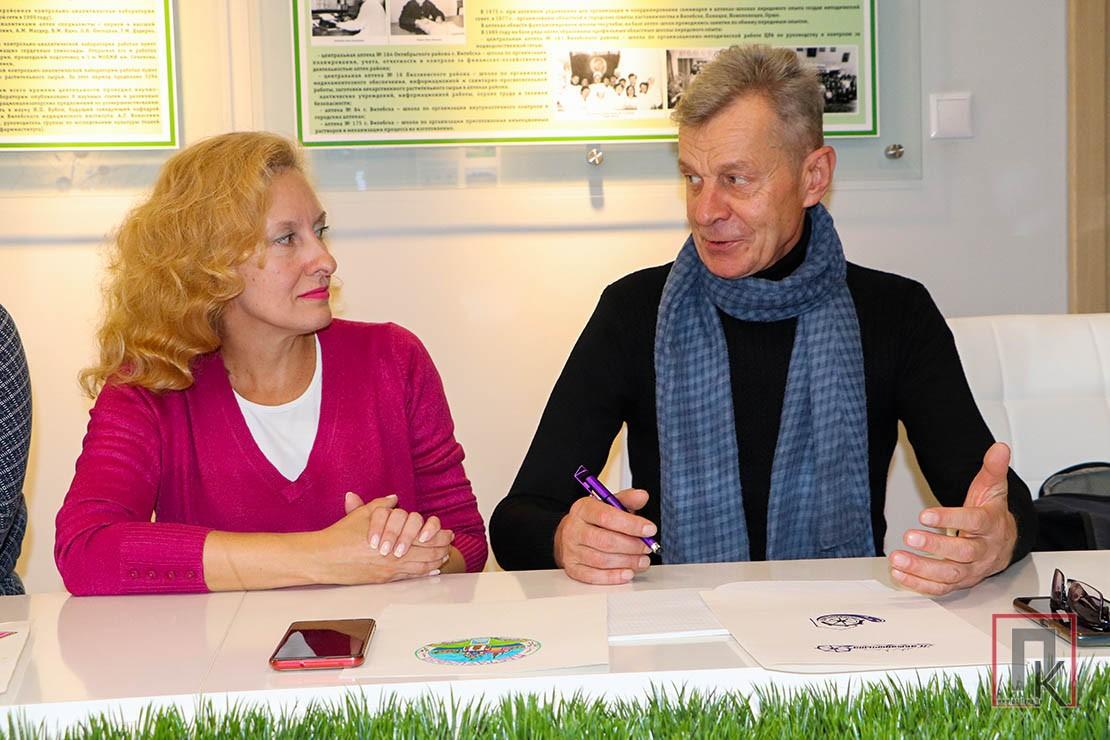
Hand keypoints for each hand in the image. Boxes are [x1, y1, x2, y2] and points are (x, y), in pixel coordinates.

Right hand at [308, 493, 451, 584]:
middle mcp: (393, 556)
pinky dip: (423, 573)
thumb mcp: (362, 514)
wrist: (323, 558)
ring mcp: (389, 570)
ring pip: (420, 567)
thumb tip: (395, 498)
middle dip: (442, 547)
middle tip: (451, 543)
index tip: (447, 531)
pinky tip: (430, 571)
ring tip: (444, 556)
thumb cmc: (340, 536)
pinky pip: (408, 577)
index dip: (439, 534)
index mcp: (392, 537)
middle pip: (427, 553)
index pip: (424, 536)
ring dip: (435, 561)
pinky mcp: (382, 580)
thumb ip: (381, 504)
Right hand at [553, 488, 655, 584]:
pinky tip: (627, 573)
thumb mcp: (609, 504)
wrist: (572, 533)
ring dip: (627, 562)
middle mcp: (574, 529)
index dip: (631, 524)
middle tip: (647, 547)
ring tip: (642, 560)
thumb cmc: (593, 520)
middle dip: (632, 546)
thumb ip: (627, 500)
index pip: (607, 516)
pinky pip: (593, 576)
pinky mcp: (572, 568)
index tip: (649, 529)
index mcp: (583, 509)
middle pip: (605, 541)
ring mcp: (571, 550)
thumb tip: (642, 496)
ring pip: (601, 560)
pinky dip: (613, 577)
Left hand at [888, 442, 1017, 595]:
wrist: (1005, 543)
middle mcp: (983, 551)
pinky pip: (940, 588)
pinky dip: (919, 584)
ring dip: (921, 569)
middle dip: (935, 547)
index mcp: (990, 526)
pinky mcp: (959, 582)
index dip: (950, 519)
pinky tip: (899, 574)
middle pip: (962, 553)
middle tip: (910, 536)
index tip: (925, 515)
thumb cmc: (992, 515)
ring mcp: (971, 569)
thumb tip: (999, 448)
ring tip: (897, 559)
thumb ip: (992, 468)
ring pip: (949, 574)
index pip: (973, 523)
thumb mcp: (992, 489)